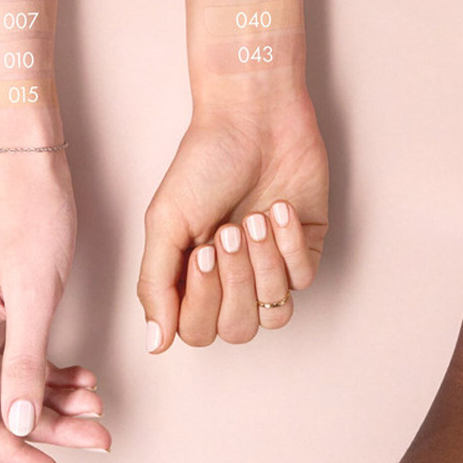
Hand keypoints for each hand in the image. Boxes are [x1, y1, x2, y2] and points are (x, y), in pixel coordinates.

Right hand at [0, 153, 108, 462]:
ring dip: (54, 399)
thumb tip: (16, 428)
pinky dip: (50, 369)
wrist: (28, 161)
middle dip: (50, 427)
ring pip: (11, 382)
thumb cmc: (32, 215)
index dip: (19, 454)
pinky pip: (17, 355)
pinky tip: (84, 374)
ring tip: (99, 404)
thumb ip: (25, 364)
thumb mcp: (36, 293)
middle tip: (99, 437)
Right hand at [137, 93, 327, 347]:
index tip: (200, 251)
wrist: (253, 117)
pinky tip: (279, 207)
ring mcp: (272, 264)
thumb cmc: (205, 161)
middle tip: (228, 231)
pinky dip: (290, 245)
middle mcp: (234, 277)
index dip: (201, 302)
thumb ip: (156, 285)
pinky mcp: (307, 246)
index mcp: (194, 277)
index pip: (198, 331)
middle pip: (238, 329)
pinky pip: (303, 277)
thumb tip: (155, 344)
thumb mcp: (166, 221)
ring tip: (254, 218)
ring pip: (275, 314)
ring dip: (264, 268)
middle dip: (235, 282)